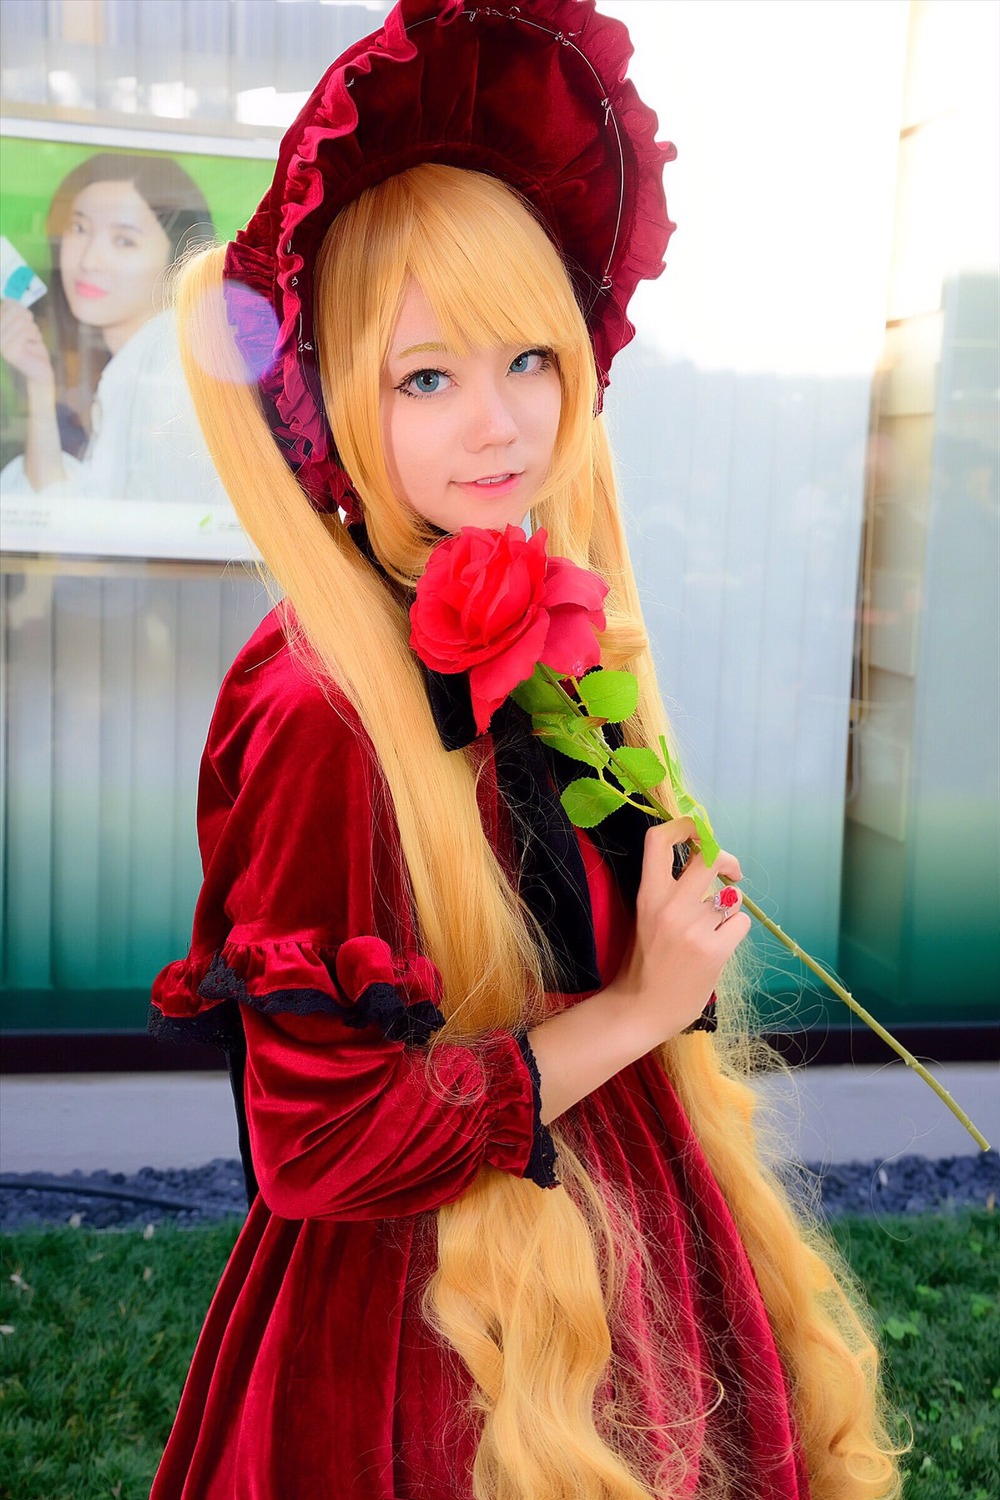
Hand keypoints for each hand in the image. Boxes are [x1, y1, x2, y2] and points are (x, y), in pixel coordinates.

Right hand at [0, 301, 54, 389]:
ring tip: (32, 340)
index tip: (27, 321)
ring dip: (33, 330)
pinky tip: (34, 345)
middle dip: (29, 320)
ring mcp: (0, 344)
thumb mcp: (25, 326)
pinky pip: (25, 332)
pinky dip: (35, 336)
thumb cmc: (34, 347)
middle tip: (31, 333)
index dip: (23, 309)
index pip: (8, 304)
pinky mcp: (9, 352)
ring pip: (22, 321)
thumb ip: (16, 313)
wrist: (40, 371)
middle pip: (15, 310)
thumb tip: (9, 300)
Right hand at [608, 817, 750, 1045]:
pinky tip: (718, 947)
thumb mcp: (646, 916)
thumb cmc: (645, 962)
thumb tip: (702, 858)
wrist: (640, 1010)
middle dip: (727, 859)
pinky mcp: (714, 951)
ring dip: (728, 909)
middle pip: (710, 857)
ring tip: (711, 930)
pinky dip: (734, 932)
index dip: (684, 826)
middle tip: (731, 872)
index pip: (660, 839)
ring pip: (732, 897)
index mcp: (648, 895)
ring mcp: (694, 929)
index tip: (698, 836)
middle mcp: (670, 906)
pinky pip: (740, 924)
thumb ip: (669, 889)